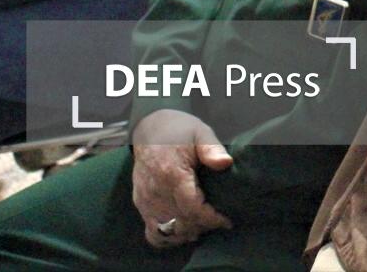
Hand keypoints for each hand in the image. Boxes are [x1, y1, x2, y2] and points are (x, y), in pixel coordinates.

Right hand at [131, 110, 233, 248]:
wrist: (149, 129)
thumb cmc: (179, 131)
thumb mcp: (200, 132)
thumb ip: (212, 149)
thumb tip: (225, 163)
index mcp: (172, 174)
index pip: (192, 208)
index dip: (210, 219)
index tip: (226, 221)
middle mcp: (155, 191)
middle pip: (181, 222)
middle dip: (202, 226)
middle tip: (218, 222)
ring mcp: (145, 199)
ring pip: (166, 231)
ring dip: (186, 233)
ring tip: (202, 226)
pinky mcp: (140, 203)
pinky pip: (151, 231)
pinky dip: (167, 237)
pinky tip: (182, 232)